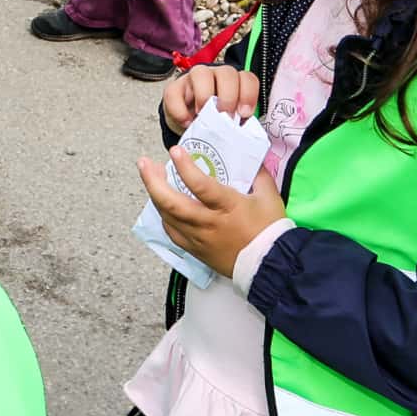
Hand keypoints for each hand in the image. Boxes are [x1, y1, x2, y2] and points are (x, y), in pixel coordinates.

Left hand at [138, 148, 287, 279]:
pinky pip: (173, 232)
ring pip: (168, 217)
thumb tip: (249, 155)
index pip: (201, 186)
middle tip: (144, 163)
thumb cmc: (270, 230)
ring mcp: (200, 238)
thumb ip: (257, 173)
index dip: (185, 168)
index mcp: (228, 207)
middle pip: (173, 204)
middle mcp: (209, 223)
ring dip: (155, 195)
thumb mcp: (269, 196)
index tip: (175, 150)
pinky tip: (162, 204)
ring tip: (151, 176)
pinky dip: (164, 216)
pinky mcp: (196, 250)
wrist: (272, 265)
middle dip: (153, 182)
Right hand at [161, 65, 259, 135]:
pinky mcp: (174, 87)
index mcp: (236, 83)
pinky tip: (187, 123)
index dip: (248, 95)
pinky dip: (180, 110)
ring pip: (201, 73)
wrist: (190, 123)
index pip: (247, 79)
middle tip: (224, 116)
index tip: (244, 114)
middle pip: (227, 73)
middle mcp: (216, 75)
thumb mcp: (231, 123)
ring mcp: (194, 78)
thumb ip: (238, 123)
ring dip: (204, 95)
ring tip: (203, 116)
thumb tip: (244, 135)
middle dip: (228, 96)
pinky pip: (174, 92)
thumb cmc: (215, 122)